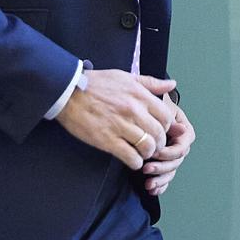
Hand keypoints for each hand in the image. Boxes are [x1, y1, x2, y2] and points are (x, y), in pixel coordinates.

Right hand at [56, 70, 176, 169]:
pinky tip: (132, 159)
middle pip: (159, 134)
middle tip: (153, 146)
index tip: (160, 131)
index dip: (166, 127)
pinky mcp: (107, 140)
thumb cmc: (95, 83)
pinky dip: (135, 162)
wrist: (67, 92)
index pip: (165, 116)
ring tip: (142, 153)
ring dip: (148, 153)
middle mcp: (133, 110)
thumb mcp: (125, 77)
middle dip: (159, 143)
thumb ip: (150, 82)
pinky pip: (131, 157)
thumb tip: (171, 84)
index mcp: (139, 95)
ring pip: (148, 147)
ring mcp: (120, 126)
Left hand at [142, 95, 194, 195]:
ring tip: (148, 183)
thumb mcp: (161, 106)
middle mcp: (181, 145)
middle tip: (146, 168)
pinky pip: (166, 177)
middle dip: (162, 167)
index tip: (155, 153)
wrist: (144, 108)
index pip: (181, 147)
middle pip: (176, 162)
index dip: (169, 152)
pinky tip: (152, 190)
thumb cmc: (153, 104)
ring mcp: (173, 155)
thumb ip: (169, 117)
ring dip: (160, 179)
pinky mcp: (165, 163)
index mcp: (184, 131)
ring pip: (171, 171)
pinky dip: (160, 185)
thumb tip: (180, 129)